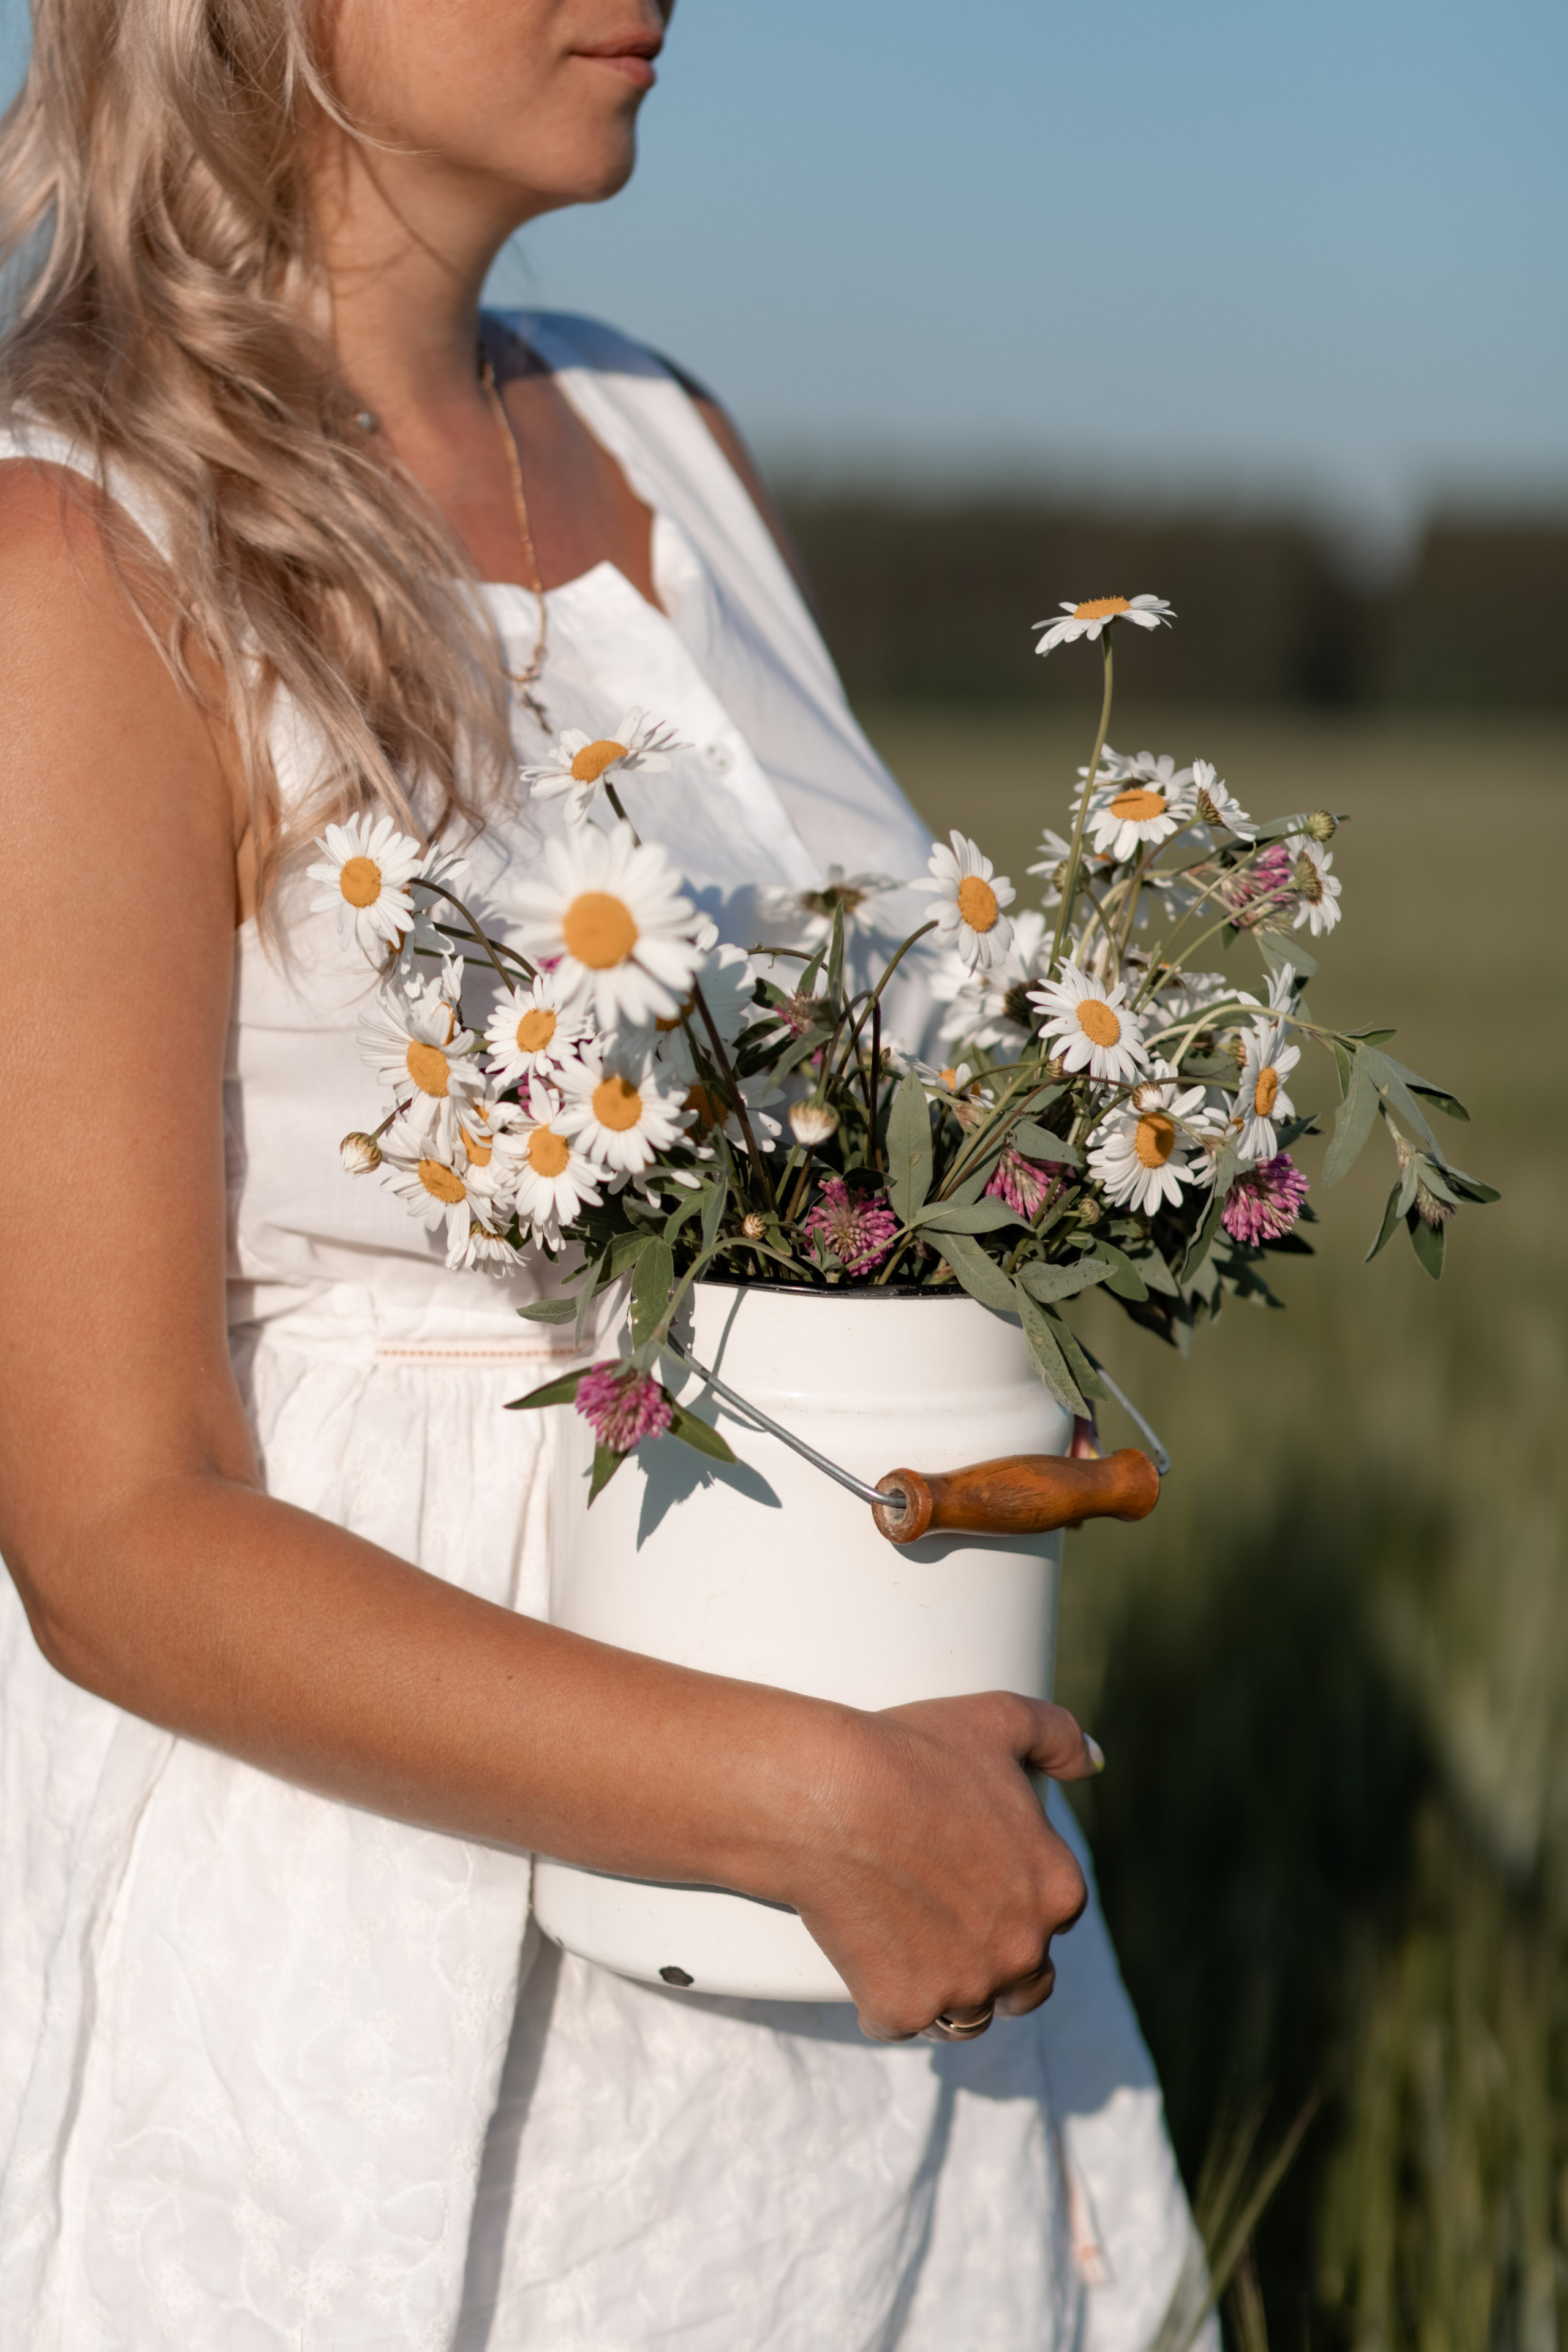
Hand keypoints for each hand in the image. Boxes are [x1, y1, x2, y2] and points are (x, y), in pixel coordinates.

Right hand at [782, 1692, 1099, 2042]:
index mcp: (1057, 1891)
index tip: (983, 1879)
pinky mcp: (902, 2009)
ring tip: (913, 1947)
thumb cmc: (911, 1753)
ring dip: (950, 1992)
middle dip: (996, 1960)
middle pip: (1023, 1982)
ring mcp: (963, 1988)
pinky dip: (887, 2000)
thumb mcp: (999, 1719)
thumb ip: (1060, 1736)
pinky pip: (901, 2022)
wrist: (826, 1796)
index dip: (1022, 1900)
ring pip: (967, 2015)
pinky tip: (869, 1958)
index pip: (1059, 1917)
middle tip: (950, 1922)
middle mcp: (1022, 1952)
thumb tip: (1096, 1762)